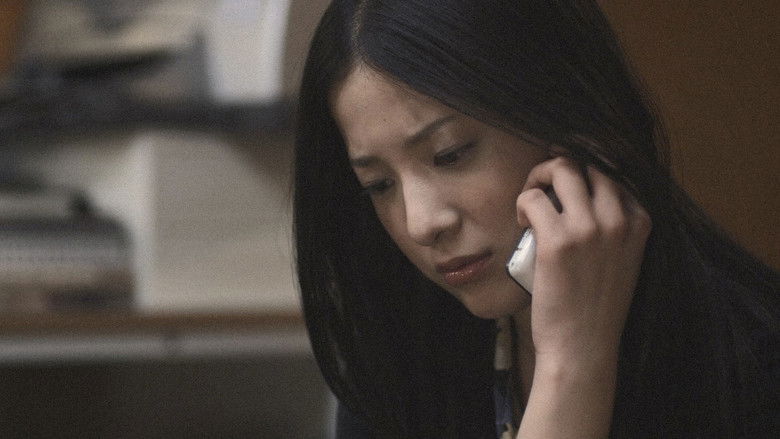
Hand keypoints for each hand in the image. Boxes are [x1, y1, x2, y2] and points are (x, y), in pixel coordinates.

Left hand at [514, 157, 650, 437]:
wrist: (583, 347)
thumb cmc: (596, 306)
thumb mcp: (624, 259)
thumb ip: (615, 226)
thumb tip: (583, 195)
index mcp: (640, 222)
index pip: (614, 172)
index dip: (586, 174)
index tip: (567, 187)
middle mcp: (619, 219)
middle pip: (589, 163)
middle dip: (562, 168)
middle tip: (544, 189)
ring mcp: (589, 228)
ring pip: (562, 169)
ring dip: (539, 177)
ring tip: (531, 202)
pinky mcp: (557, 240)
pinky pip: (533, 197)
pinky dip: (522, 202)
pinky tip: (522, 222)